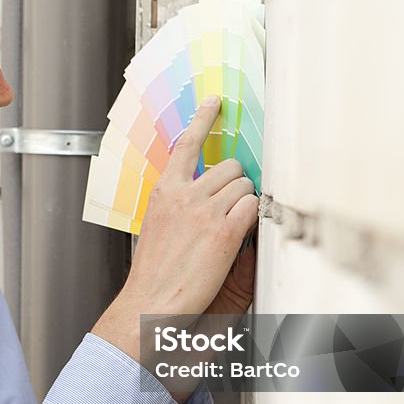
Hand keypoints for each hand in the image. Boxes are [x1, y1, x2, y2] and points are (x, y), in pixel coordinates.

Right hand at [93, 96, 258, 362]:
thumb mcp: (156, 225)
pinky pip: (253, 208)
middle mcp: (184, 196)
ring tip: (232, 226)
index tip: (215, 101)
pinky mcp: (224, 233)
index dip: (203, 118)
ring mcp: (205, 212)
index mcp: (164, 191)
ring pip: (246, 186)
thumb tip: (200, 188)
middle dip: (237, 182)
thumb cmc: (154, 272)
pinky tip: (239, 235)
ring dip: (246, 203)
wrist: (151, 302)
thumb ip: (176, 201)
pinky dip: (253, 219)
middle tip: (231, 205)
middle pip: (230, 166)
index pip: (186, 143)